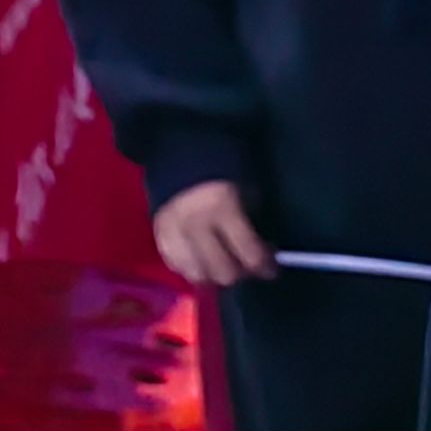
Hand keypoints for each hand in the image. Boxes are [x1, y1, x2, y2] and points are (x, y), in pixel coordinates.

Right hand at [152, 178, 274, 288]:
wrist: (178, 154)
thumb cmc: (221, 171)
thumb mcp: (244, 191)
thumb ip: (252, 225)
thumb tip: (263, 253)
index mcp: (222, 208)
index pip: (250, 255)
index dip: (266, 266)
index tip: (272, 268)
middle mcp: (196, 225)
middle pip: (223, 272)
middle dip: (241, 272)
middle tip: (246, 264)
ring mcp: (173, 232)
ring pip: (198, 276)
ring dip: (215, 275)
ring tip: (223, 264)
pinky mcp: (158, 235)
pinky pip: (176, 266)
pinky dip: (192, 268)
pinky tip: (202, 259)